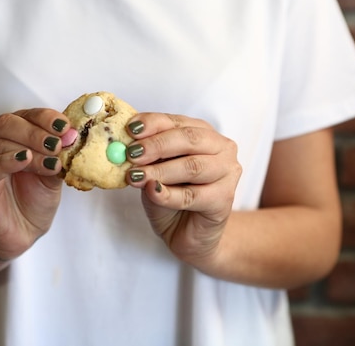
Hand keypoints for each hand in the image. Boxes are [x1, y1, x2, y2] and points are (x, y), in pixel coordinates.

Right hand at [0, 109, 69, 262]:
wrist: (22, 232)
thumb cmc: (34, 198)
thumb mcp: (54, 173)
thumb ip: (60, 155)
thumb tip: (72, 136)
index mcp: (10, 132)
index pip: (26, 115)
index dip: (46, 118)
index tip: (65, 127)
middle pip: (7, 123)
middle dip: (36, 132)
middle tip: (58, 144)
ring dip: (29, 149)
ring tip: (51, 162)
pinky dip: (8, 161)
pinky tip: (25, 160)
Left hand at [125, 113, 240, 267]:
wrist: (188, 234)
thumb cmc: (172, 196)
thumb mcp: (154, 170)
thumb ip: (147, 157)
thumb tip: (127, 146)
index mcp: (203, 133)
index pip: (176, 121)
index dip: (153, 123)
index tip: (130, 129)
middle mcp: (221, 148)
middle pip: (189, 139)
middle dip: (157, 145)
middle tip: (132, 154)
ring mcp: (227, 173)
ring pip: (193, 166)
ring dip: (160, 171)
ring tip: (136, 177)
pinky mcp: (224, 199)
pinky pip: (193, 195)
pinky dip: (169, 195)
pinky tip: (153, 192)